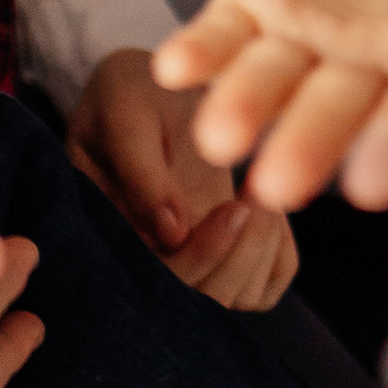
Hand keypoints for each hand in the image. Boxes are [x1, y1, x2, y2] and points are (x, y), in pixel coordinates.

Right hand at [67, 48, 297, 309]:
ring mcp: (188, 264)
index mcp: (108, 233)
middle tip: (255, 196)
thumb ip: (140, 171)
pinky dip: (279, 255)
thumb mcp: (125, 112)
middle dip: (238, 256)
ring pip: (236, 298)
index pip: (157, 280)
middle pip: (201, 300)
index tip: (234, 208)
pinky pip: (263, 287)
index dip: (200, 258)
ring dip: (261, 252)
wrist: (156, 87)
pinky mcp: (223, 259)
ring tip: (260, 192)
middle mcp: (146, 261)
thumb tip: (170, 235)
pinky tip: (268, 209)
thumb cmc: (130, 93)